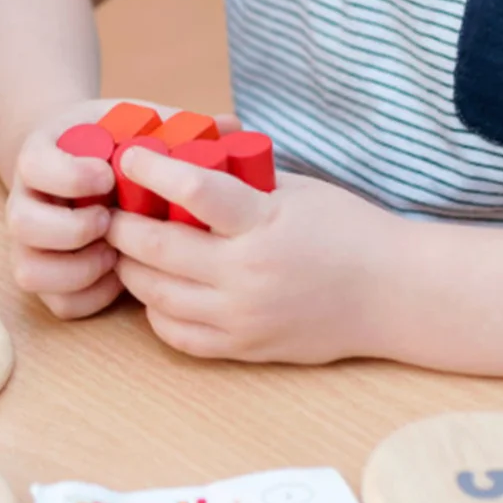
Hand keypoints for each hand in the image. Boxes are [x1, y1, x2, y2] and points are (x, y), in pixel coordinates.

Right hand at [4, 100, 238, 320]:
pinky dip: (87, 296)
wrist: (82, 160)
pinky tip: (117, 279)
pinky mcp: (48, 274)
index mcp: (43, 153)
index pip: (34, 165)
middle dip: (70, 229)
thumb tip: (231, 123)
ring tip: (114, 256)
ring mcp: (32, 242)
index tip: (108, 175)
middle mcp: (27, 198)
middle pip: (21, 223)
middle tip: (110, 221)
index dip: (69, 175)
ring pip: (30, 270)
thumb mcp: (135, 122)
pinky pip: (55, 302)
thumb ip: (176, 122)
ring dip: (76, 269)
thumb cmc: (116, 142)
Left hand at [107, 146, 398, 363]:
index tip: (129, 156)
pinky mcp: (245, 349)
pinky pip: (178, 335)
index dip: (153, 171)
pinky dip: (156, 310)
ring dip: (131, 268)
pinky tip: (156, 288)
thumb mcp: (295, 188)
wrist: (392, 295)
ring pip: (157, 296)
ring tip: (124, 246)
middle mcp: (247, 275)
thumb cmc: (346, 229)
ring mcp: (243, 317)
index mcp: (263, 224)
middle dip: (123, 226)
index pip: (193, 192)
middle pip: (158, 251)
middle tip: (110, 207)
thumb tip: (188, 153)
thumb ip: (240, 179)